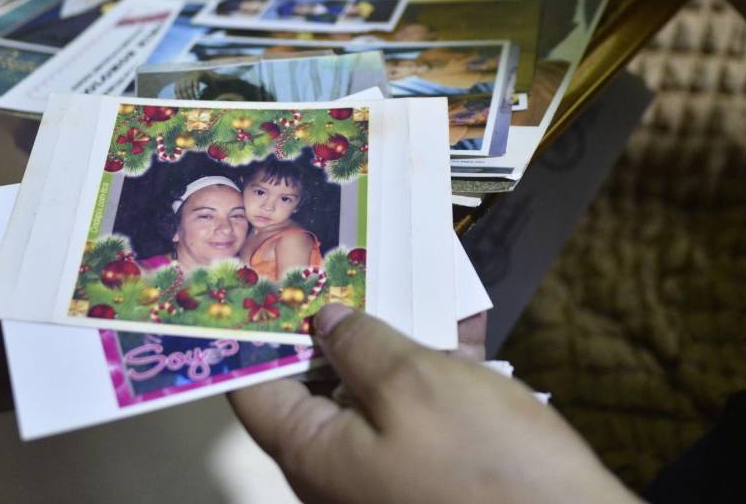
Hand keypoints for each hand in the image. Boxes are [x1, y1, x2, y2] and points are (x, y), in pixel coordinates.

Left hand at [230, 305, 638, 503]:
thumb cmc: (488, 470)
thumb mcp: (416, 383)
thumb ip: (361, 346)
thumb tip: (327, 323)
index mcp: (314, 455)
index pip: (257, 388)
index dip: (260, 331)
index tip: (271, 283)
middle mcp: (339, 473)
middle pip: (316, 387)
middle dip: (337, 326)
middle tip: (351, 268)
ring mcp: (387, 478)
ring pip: (374, 395)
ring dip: (395, 341)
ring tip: (411, 283)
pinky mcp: (435, 476)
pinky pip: (421, 414)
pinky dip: (436, 370)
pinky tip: (462, 328)